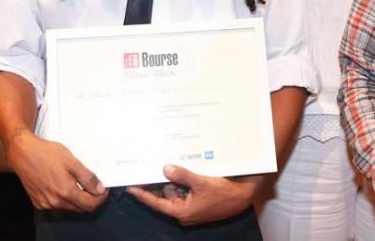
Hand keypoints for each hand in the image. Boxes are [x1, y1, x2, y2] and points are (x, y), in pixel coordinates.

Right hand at [5, 129, 107, 211]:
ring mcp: (45, 203)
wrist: (23, 153)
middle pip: (81, 208)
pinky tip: (63, 186)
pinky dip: (64, 199)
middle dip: (91, 199)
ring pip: (69, 208)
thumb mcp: (72, 162)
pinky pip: (56, 206)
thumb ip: (87, 177)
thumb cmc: (46, 153)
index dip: (100, 198)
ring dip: (77, 199)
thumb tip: (99, 189)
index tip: (103, 190)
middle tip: (94, 187)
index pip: (90, 204)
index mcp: (66, 192)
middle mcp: (55, 202)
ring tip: (78, 184)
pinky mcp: (38, 202)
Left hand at [126, 165, 258, 225]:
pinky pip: (185, 189)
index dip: (142, 194)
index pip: (156, 203)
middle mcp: (184, 210)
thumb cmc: (225, 193)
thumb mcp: (202, 183)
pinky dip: (182, 180)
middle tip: (145, 169)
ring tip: (165, 164)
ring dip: (172, 180)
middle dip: (157, 183)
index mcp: (182, 211)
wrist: (245, 196)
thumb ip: (182, 176)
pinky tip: (181, 168)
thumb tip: (165, 169)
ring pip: (175, 191)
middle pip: (164, 196)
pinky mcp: (198, 200)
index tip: (130, 187)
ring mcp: (191, 206)